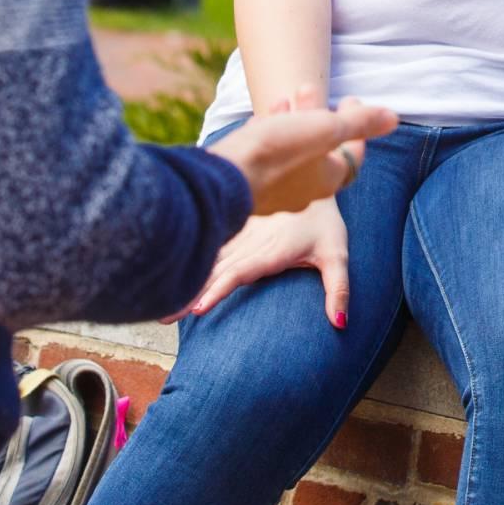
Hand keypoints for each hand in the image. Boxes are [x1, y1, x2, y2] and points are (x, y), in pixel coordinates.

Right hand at [170, 197, 351, 325]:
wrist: (315, 182)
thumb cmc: (326, 224)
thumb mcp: (338, 256)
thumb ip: (339, 289)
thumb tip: (340, 323)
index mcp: (272, 250)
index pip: (239, 273)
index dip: (217, 289)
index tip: (197, 308)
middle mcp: (251, 243)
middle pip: (216, 270)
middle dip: (190, 293)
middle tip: (164, 316)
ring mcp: (241, 236)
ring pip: (210, 259)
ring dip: (187, 278)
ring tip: (163, 302)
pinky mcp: (237, 231)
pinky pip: (213, 249)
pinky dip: (194, 262)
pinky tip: (176, 277)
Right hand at [205, 93, 394, 217]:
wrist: (224, 178)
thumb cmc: (277, 153)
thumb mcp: (324, 129)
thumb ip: (359, 123)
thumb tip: (393, 118)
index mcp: (328, 180)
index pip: (353, 151)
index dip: (357, 124)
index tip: (350, 97)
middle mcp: (305, 192)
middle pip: (321, 149)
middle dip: (320, 115)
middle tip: (310, 88)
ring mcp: (276, 192)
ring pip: (293, 151)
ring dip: (294, 121)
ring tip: (287, 97)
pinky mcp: (250, 186)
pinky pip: (268, 157)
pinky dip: (272, 133)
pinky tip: (264, 118)